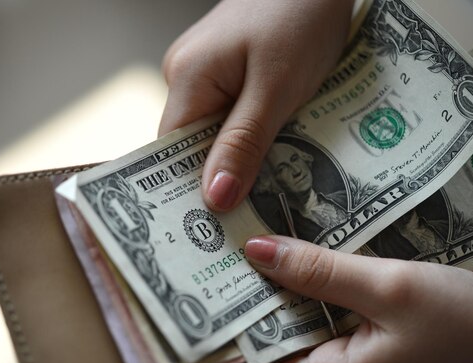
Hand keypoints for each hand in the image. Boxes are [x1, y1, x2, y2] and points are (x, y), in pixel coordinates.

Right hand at [159, 0, 353, 211]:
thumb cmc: (301, 17)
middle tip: (245, 220)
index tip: (211, 231)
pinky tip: (271, 147)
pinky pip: (228, 114)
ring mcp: (204, 70)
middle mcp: (185, 75)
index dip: (190, 191)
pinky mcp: (226, 69)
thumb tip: (214, 198)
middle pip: (191, 145)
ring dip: (237, 158)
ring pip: (212, 132)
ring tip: (263, 189)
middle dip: (219, 178)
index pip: (172, 151)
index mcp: (187, 77)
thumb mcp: (276, 88)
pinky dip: (247, 135)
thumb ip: (243, 143)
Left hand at [225, 236, 472, 362]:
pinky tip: (304, 261)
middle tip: (221, 255)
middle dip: (247, 305)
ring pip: (296, 334)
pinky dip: (311, 298)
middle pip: (269, 349)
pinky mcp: (369, 356)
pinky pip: (324, 328)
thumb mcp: (391, 288)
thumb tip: (256, 252)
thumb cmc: (472, 325)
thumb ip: (319, 272)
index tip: (197, 293)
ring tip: (254, 247)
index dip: (222, 336)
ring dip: (280, 296)